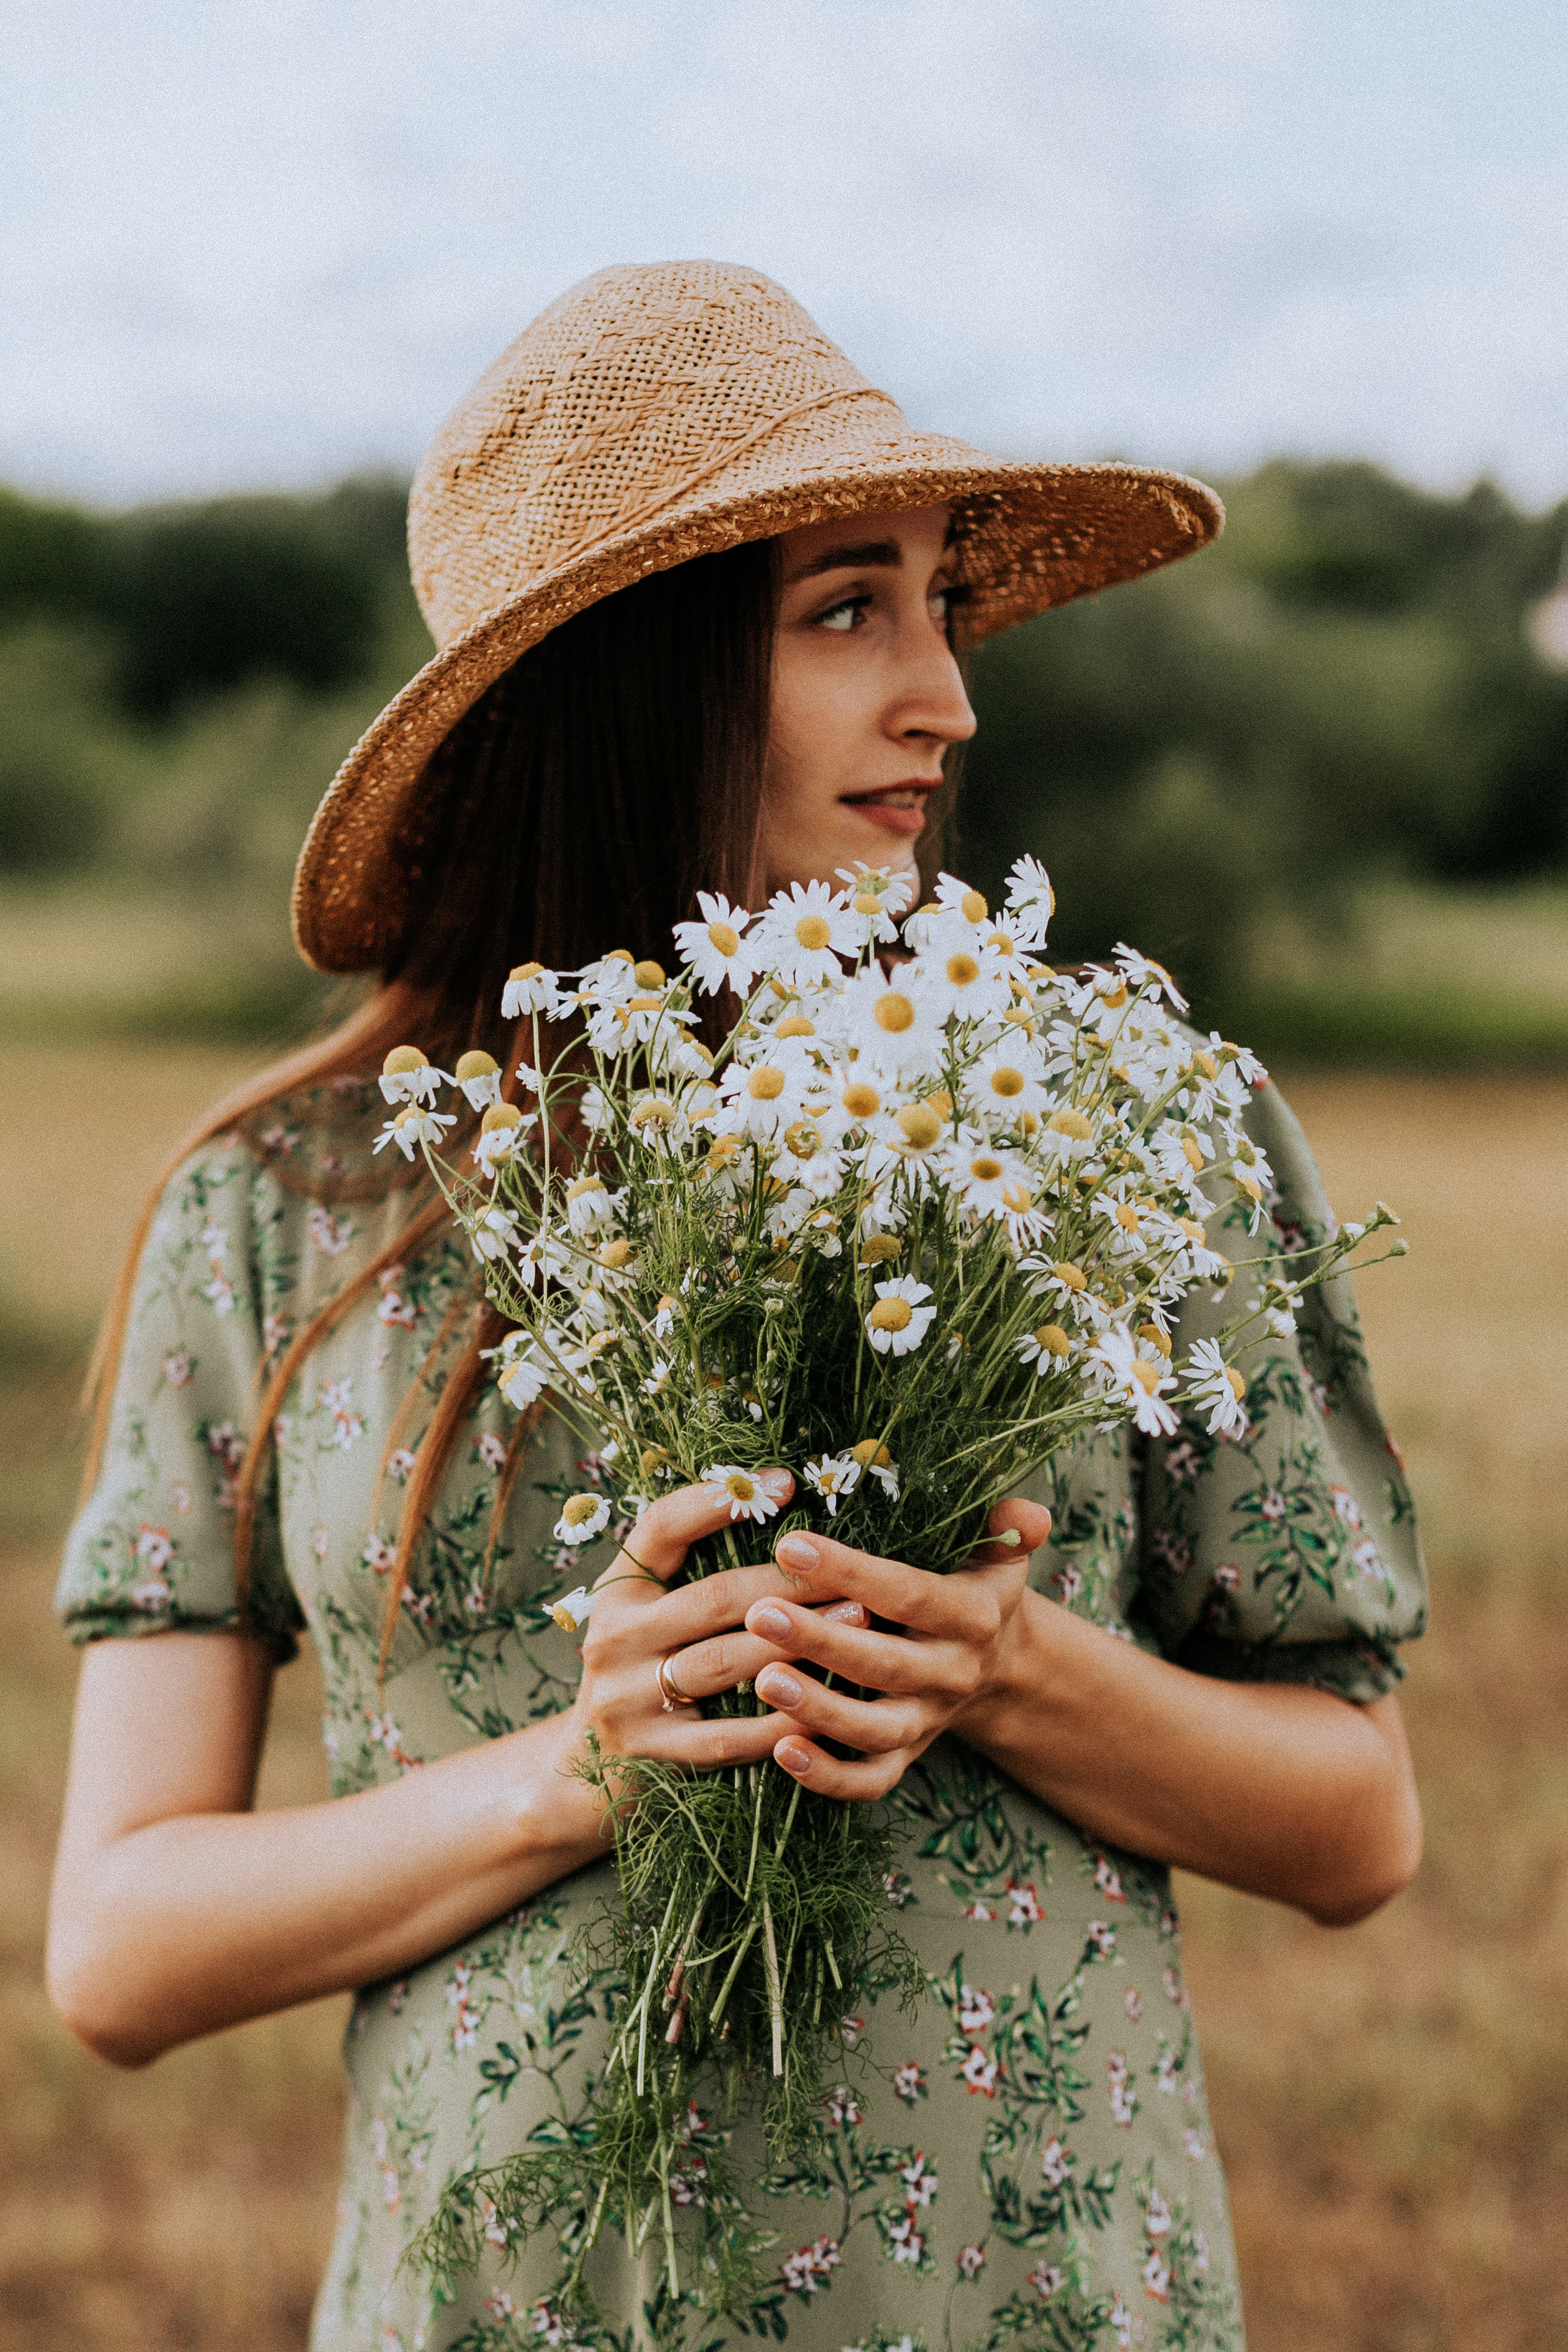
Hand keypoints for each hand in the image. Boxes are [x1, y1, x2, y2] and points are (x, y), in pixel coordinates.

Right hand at [567, 1471, 868, 1782]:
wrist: (586, 1766)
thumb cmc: (643, 1668)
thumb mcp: (648, 1611)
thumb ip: (692, 1569)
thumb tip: (773, 1502)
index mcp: (618, 1590)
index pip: (662, 1526)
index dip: (720, 1500)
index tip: (785, 1483)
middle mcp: (613, 1638)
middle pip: (712, 1597)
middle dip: (790, 1582)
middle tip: (853, 1571)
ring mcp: (627, 1698)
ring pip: (722, 1662)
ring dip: (797, 1642)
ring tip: (857, 1622)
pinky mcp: (651, 1754)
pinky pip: (726, 1737)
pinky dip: (777, 1721)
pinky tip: (826, 1708)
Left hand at [731, 1497, 1052, 1800]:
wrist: (998, 1663)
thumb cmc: (975, 1588)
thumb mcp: (998, 1554)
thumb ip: (1006, 1528)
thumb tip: (1029, 1511)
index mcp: (973, 1618)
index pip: (909, 1594)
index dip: (851, 1572)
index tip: (791, 1546)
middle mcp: (952, 1674)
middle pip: (885, 1665)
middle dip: (819, 1641)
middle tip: (759, 1614)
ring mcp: (928, 1721)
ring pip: (875, 1730)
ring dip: (818, 1711)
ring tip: (762, 1681)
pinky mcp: (906, 1756)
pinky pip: (870, 1780)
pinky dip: (828, 1777)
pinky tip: (782, 1750)